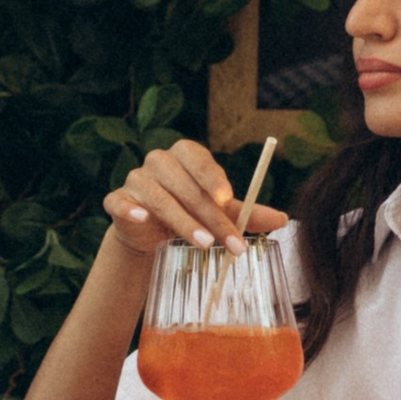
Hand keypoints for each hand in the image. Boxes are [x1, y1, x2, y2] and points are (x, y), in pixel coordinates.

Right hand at [101, 136, 291, 262]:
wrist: (150, 232)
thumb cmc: (190, 212)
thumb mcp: (220, 212)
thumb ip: (248, 214)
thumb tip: (284, 220)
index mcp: (184, 155)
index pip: (199, 159)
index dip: (213, 178)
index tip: (228, 199)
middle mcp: (158, 161)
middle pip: (185, 186)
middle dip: (210, 217)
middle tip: (229, 242)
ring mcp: (136, 180)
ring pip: (160, 199)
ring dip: (182, 222)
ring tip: (204, 244)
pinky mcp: (117, 200)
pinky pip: (119, 202)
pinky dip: (130, 210)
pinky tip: (141, 219)